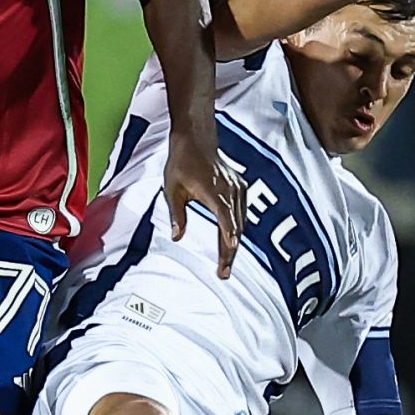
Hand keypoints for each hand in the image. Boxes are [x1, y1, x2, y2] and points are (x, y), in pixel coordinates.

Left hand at [164, 140, 245, 277]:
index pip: (224, 216)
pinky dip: (237, 228)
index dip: (229, 234)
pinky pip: (242, 213)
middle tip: (223, 273)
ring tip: (225, 263)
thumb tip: (177, 237)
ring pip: (240, 221)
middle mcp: (230, 190)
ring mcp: (238, 188)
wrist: (196, 140)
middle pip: (234, 226)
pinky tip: (231, 242)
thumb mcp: (172, 190)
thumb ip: (176, 215)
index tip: (231, 249)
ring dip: (234, 242)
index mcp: (213, 190)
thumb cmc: (182, 164)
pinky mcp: (241, 188)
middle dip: (230, 251)